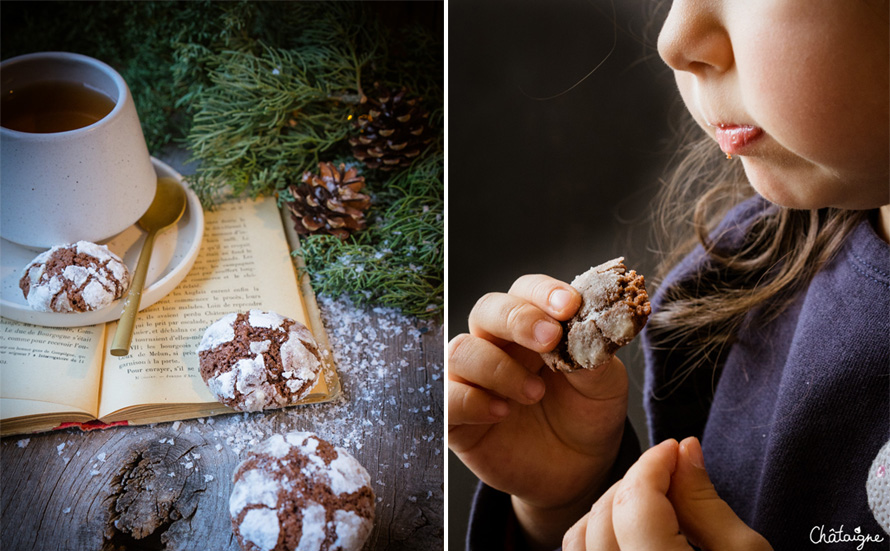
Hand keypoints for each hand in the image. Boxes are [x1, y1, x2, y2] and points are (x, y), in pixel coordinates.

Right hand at [448, 274, 629, 548]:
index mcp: (534, 324)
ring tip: (535, 393)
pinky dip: (471, 400)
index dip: (543, 292)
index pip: (526, 291)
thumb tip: (585, 330)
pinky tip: (501, 413)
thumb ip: (593, 355)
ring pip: (461, 350)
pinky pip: (445, 396)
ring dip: (498, 368)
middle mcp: (498, 343)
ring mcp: (473, 378)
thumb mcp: (604, 386)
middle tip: (549, 339)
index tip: (569, 305)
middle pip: (486, 310)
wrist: (577, 470)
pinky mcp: (457, 415)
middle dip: (517, 319)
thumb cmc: (587, 415)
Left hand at [563, 437, 772, 550]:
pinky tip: (630, 531)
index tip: (676, 449)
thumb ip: (706, 503)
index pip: (636, 502)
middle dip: (635, 481)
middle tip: (670, 471)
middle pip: (604, 515)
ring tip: (651, 500)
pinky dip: (596, 537)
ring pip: (579, 539)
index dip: (654, 464)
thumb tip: (686, 452)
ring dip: (610, 507)